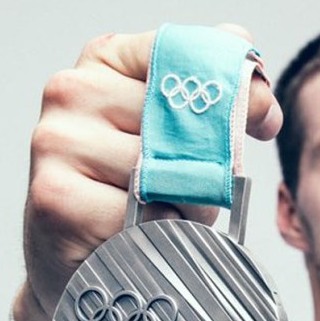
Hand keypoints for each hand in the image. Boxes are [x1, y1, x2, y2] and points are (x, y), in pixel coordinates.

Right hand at [14, 25, 282, 320]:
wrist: (75, 263)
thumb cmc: (131, 193)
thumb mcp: (172, 135)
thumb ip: (213, 94)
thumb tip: (254, 81)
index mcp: (106, 61)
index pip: (188, 57)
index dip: (235, 94)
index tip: (264, 123)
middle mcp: (72, 90)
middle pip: (184, 122)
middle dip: (211, 166)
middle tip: (198, 192)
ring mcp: (57, 141)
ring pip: (168, 172)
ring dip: (188, 208)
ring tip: (163, 219)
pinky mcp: (55, 197)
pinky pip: (144, 216)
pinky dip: (160, 236)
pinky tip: (138, 239)